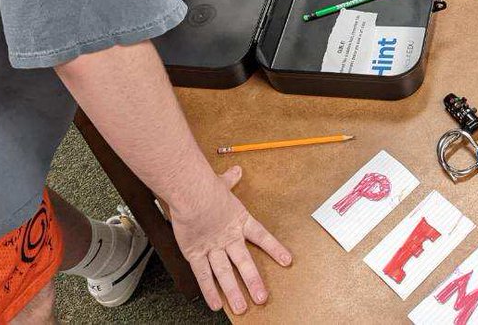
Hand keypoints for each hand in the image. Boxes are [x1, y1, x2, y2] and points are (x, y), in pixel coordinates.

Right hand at [169, 166, 291, 314]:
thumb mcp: (221, 182)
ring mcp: (212, 247)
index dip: (274, 249)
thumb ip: (230, 180)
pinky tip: (216, 305)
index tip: (287, 261)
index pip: (262, 236)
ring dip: (234, 291)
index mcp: (239, 221)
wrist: (190, 192)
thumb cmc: (206, 186)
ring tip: (242, 307)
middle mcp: (228, 237)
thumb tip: (236, 170)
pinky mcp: (195, 253)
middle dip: (254, 281)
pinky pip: (203, 274)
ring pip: (224, 273)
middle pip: (244, 262)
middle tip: (262, 298)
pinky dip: (209, 290)